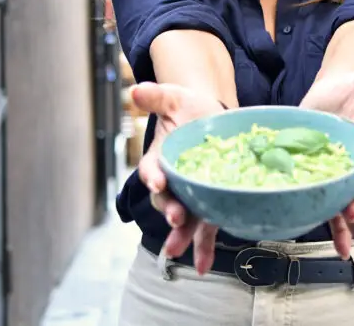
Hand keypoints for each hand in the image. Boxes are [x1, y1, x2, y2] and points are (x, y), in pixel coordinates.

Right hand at [130, 81, 224, 273]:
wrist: (218, 121)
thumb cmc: (192, 110)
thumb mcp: (175, 98)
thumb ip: (156, 97)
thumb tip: (135, 89)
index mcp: (161, 159)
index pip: (151, 169)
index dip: (153, 176)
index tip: (158, 180)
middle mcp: (174, 182)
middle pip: (166, 200)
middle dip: (169, 210)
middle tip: (175, 217)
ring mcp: (193, 196)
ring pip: (185, 220)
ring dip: (182, 235)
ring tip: (181, 249)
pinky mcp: (213, 204)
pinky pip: (207, 229)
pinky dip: (203, 248)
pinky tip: (201, 265)